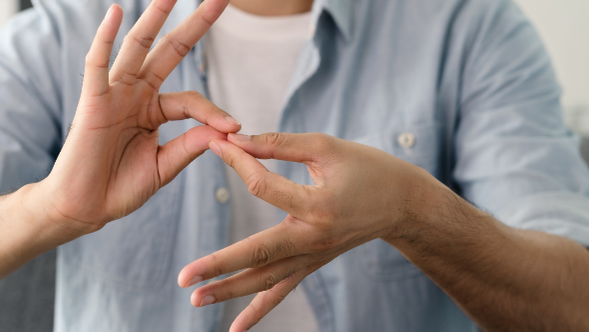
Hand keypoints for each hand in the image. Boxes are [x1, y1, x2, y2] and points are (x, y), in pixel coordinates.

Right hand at [36, 0, 234, 232]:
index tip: (234, 128)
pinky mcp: (92, 102)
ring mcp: (114, 94)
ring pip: (137, 48)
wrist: (84, 208)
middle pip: (169, 51)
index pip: (190, 100)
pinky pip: (98, 65)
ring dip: (154, 18)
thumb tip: (224, 130)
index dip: (214, 112)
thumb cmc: (119, 188)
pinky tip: (116, 13)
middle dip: (195, 25)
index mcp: (153, 110)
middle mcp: (135, 95)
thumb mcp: (164, 166)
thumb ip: (190, 145)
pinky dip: (104, 39)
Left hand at [177, 132, 438, 331]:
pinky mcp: (312, 264)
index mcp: (318, 205)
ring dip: (229, 292)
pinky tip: (235, 329)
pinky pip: (282, 291)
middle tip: (185, 277)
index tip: (216, 144)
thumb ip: (279, 144)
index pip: (264, 186)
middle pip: (258, 253)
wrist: (404, 204)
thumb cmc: (368, 169)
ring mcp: (313, 257)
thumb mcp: (327, 148)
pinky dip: (258, 311)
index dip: (238, 162)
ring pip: (266, 280)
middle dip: (219, 266)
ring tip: (195, 300)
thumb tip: (236, 139)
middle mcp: (314, 239)